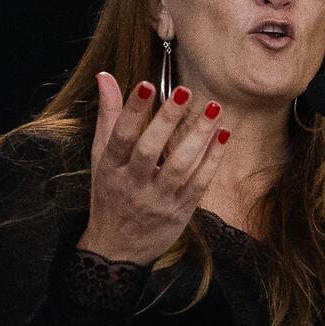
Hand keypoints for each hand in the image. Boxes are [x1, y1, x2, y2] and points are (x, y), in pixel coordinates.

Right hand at [78, 73, 229, 266]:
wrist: (117, 249)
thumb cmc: (109, 195)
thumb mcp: (101, 158)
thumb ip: (108, 117)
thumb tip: (105, 76)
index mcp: (111, 168)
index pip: (120, 136)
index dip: (132, 111)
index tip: (147, 85)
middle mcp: (133, 184)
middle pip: (150, 150)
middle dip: (168, 120)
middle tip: (185, 91)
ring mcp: (158, 200)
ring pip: (180, 167)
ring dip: (199, 137)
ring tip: (214, 109)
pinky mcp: (180, 212)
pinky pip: (199, 183)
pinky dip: (212, 160)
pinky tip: (224, 136)